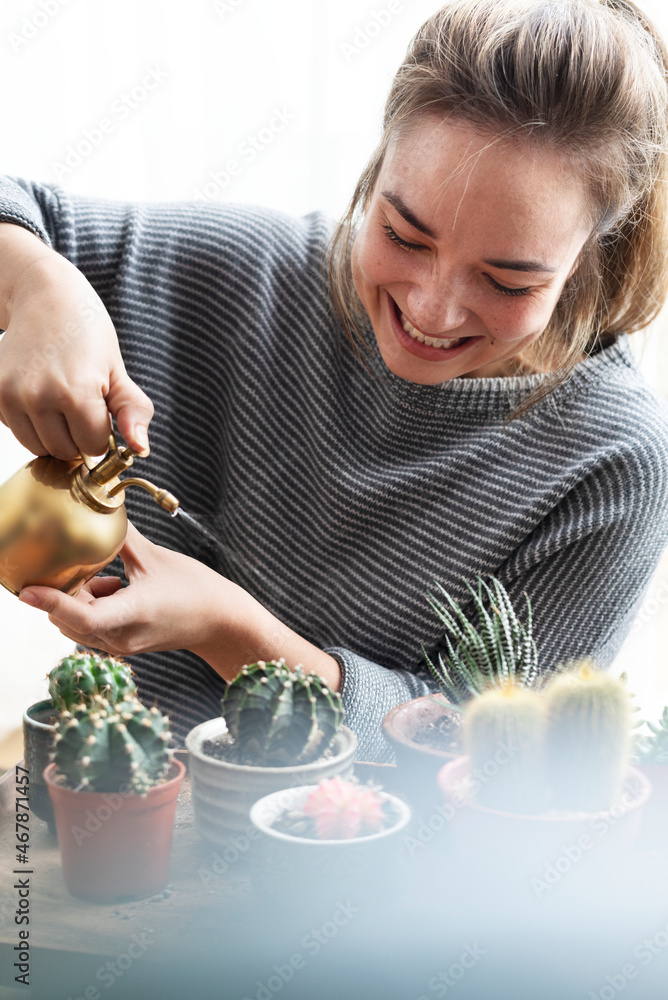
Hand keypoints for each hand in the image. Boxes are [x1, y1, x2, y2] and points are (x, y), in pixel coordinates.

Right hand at [0, 224, 152, 459]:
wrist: (45, 296)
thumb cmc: (86, 331)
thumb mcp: (118, 371)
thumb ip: (133, 412)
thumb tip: (140, 449)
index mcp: (77, 394)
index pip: (92, 447)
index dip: (100, 431)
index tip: (99, 407)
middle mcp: (39, 397)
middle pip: (64, 451)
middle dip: (77, 434)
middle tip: (79, 400)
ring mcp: (12, 396)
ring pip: (38, 447)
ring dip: (53, 433)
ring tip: (60, 397)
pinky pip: (17, 430)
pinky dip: (30, 421)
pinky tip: (40, 392)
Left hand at [17, 522, 341, 687]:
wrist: (223, 623)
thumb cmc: (198, 592)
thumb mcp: (156, 558)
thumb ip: (122, 536)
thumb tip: (101, 507)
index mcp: (130, 616)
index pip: (81, 616)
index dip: (51, 602)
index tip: (26, 589)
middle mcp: (120, 637)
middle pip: (68, 619)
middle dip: (58, 592)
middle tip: (55, 560)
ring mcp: (120, 645)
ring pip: (77, 623)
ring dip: (76, 599)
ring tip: (97, 571)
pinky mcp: (123, 644)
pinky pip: (91, 626)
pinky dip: (90, 605)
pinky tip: (112, 583)